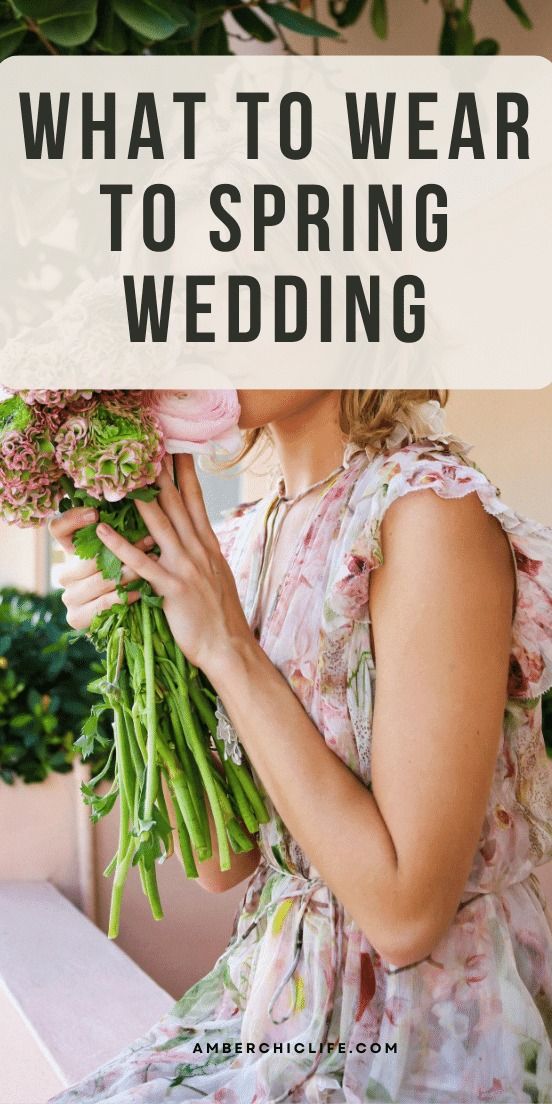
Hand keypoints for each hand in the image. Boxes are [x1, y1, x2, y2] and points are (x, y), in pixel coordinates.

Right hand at [49, 507, 154, 630]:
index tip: (95, 513)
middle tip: (149, 541)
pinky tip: (140, 592)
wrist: (124, 619)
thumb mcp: (125, 553)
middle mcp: (65, 573)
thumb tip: (143, 506)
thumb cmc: (128, 578)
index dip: (73, 519)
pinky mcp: (75, 617)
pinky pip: (101, 604)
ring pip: (98, 581)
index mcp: (70, 553)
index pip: (58, 528)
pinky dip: (122, 597)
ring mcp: (69, 596)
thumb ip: (123, 534)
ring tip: (150, 565)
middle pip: (87, 558)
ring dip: (127, 573)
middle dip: (122, 550)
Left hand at [94, 456, 254, 680]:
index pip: (195, 499)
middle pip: (177, 502)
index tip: (176, 446)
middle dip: (161, 471)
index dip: (184, 471)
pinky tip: (102, 529)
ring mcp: (185, 567)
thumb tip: (198, 537)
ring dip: (140, 497)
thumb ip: (206, 553)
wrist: (230, 646)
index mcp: (209, 545)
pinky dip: (120, 544)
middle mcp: (198, 549)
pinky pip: (141, 562)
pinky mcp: (172, 588)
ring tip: (123, 474)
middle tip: (147, 442)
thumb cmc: (222, 616)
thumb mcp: (219, 575)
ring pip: (160, 524)